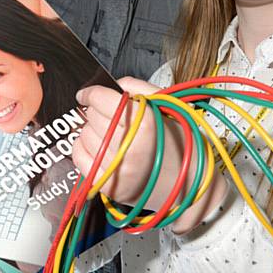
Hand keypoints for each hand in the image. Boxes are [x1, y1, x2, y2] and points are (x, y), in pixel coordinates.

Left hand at [73, 81, 227, 234]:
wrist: (192, 185)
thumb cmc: (181, 143)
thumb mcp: (166, 107)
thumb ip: (138, 88)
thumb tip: (112, 85)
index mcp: (145, 122)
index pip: (101, 99)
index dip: (90, 92)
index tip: (86, 93)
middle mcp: (130, 146)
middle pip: (92, 116)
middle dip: (97, 111)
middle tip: (111, 115)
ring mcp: (119, 169)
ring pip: (84, 135)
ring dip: (92, 130)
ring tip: (112, 134)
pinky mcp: (110, 188)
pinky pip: (80, 158)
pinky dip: (84, 148)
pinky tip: (100, 147)